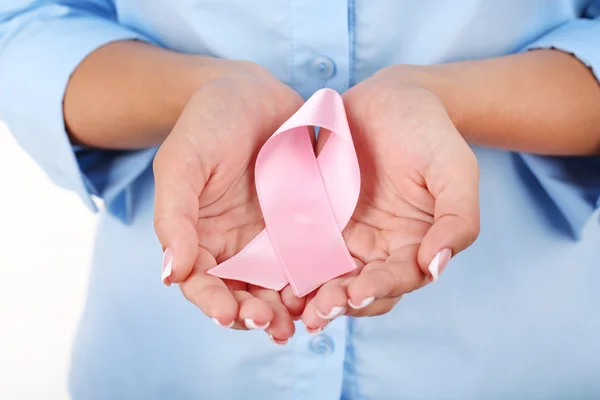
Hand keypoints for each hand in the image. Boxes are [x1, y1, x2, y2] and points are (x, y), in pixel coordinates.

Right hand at [154, 62, 304, 342]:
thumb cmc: (207, 123)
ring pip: (280, 285)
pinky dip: (318, 279)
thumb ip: (174, 217)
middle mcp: (236, 245)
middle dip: (257, 316)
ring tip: (302, 321)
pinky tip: (329, 289)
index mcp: (199, 237)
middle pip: (244, 294)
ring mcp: (272, 238)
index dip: (213, 304)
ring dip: (290, 309)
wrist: (251, 92)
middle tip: (274, 326)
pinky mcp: (304, 225)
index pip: (202, 283)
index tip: (229, 316)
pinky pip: (312, 258)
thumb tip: (169, 275)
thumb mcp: (182, 163)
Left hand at [301, 67, 479, 328]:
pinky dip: (290, 264)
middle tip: (318, 312)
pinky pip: (302, 245)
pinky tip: (274, 274)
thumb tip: (436, 266)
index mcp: (414, 244)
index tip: (357, 294)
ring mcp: (345, 234)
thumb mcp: (455, 170)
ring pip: (326, 275)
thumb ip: (457, 219)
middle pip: (357, 288)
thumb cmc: (430, 132)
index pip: (397, 279)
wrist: (392, 97)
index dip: (379, 290)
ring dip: (310, 295)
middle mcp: (378, 248)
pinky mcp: (316, 217)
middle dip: (338, 303)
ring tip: (292, 304)